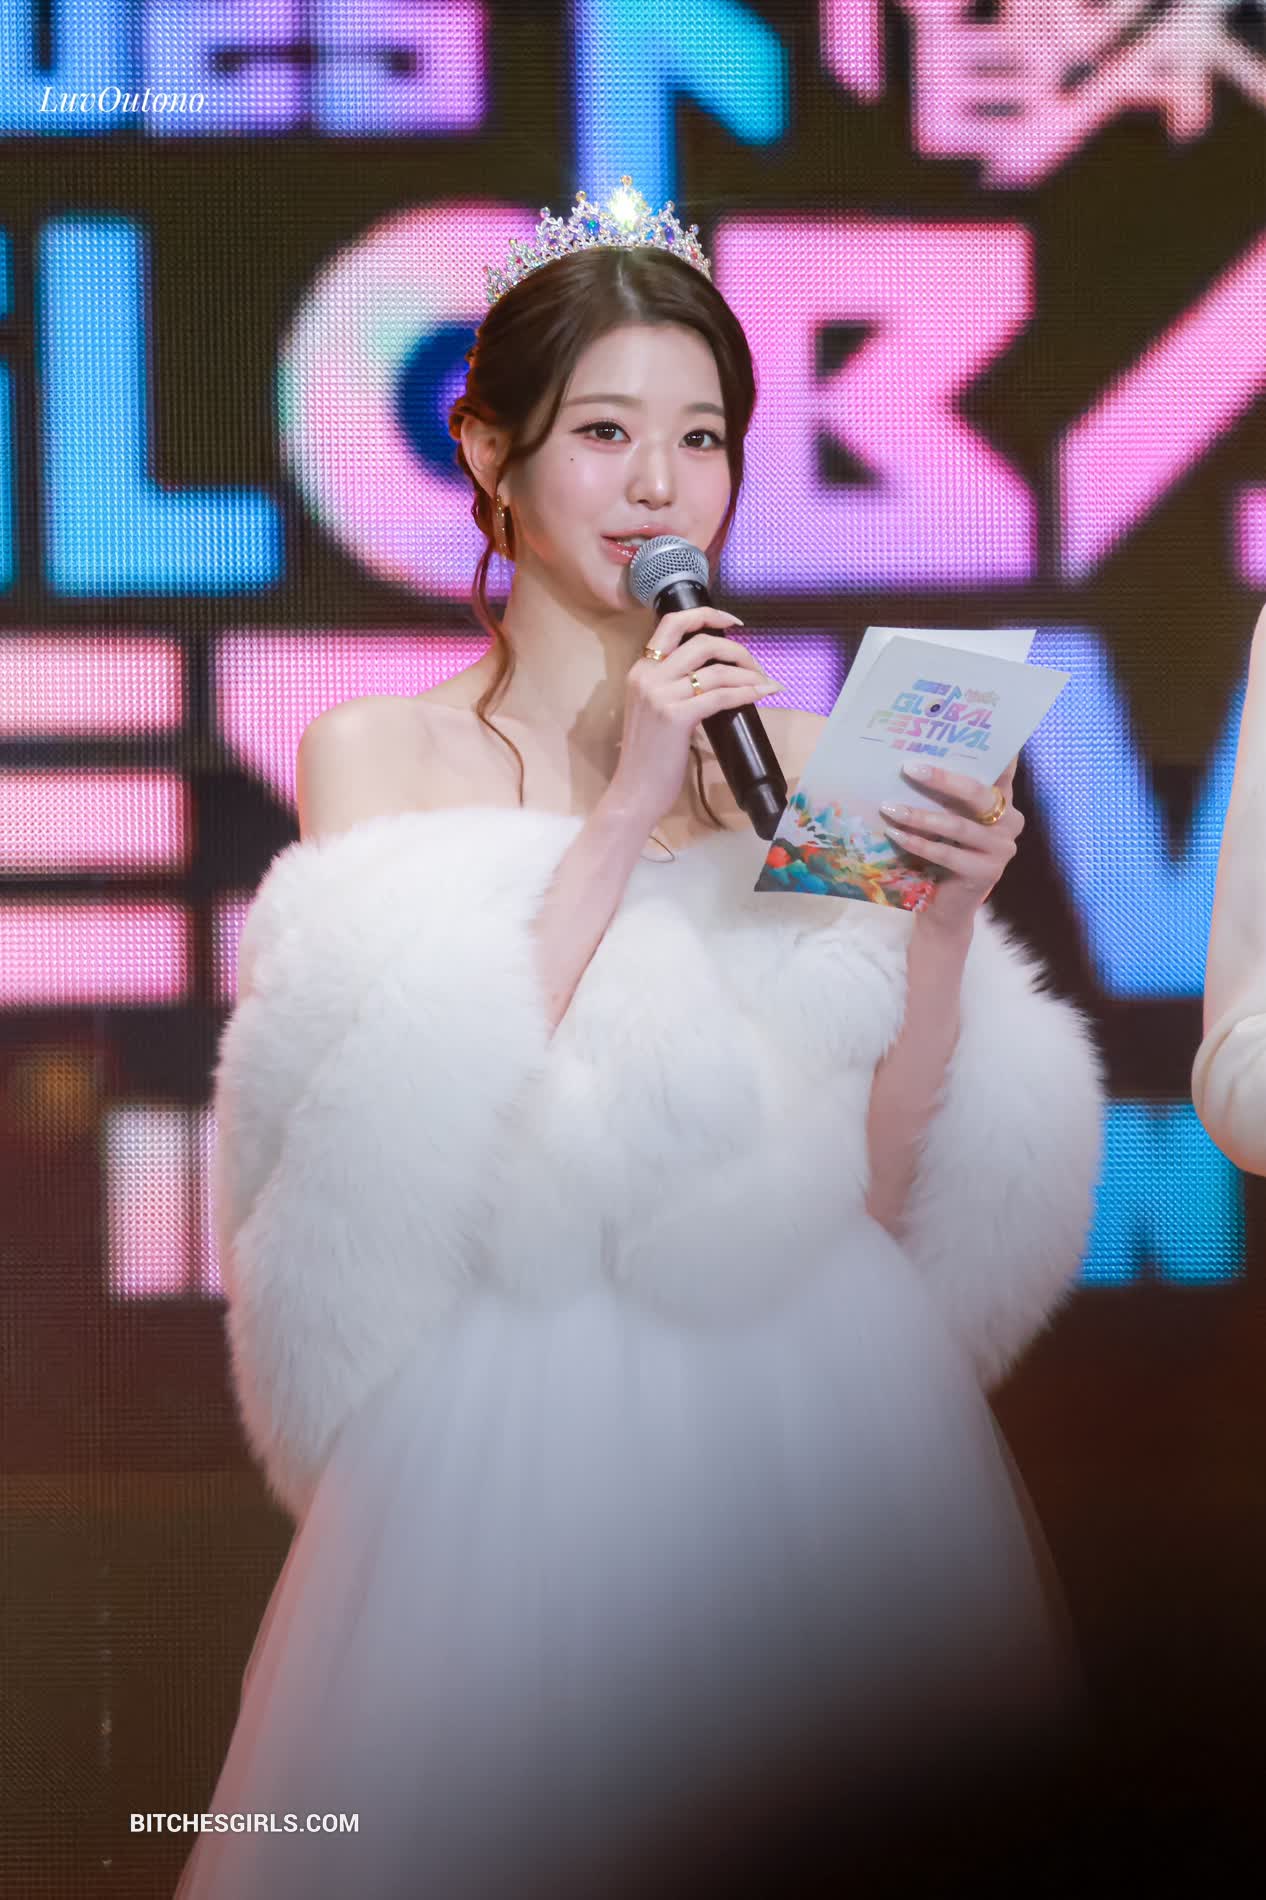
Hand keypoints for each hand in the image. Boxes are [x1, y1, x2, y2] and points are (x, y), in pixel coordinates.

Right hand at [609, 610, 782, 830]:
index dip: (707, 615)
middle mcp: (648, 676)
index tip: (734, 623)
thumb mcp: (654, 710)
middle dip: (737, 650)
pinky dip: (746, 693)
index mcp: (641, 670)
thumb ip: (673, 687)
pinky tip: (761, 694)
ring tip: (765, 684)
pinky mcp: (676, 717)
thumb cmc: (648, 756)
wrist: (634, 790)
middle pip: (701, 642)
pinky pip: (721, 696)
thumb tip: (715, 675)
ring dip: (749, 675)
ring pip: (716, 670)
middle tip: (756, 666)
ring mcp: (660, 696)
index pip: (673, 624)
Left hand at [878, 755, 1023, 935]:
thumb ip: (946, 795)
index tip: (973, 727)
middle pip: (977, 793)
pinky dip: (917, 842)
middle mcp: (1011, 822)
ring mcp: (1002, 849)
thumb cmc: (943, 854)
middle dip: (942, 779)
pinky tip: (895, 833)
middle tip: (909, 767)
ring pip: (958, 825)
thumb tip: (913, 758)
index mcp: (1004, 802)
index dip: (994, 749)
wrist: (946, 907)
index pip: (1001, 770)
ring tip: (888, 806)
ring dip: (920, 815)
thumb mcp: (948, 819)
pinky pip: (947, 853)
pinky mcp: (987, 873)